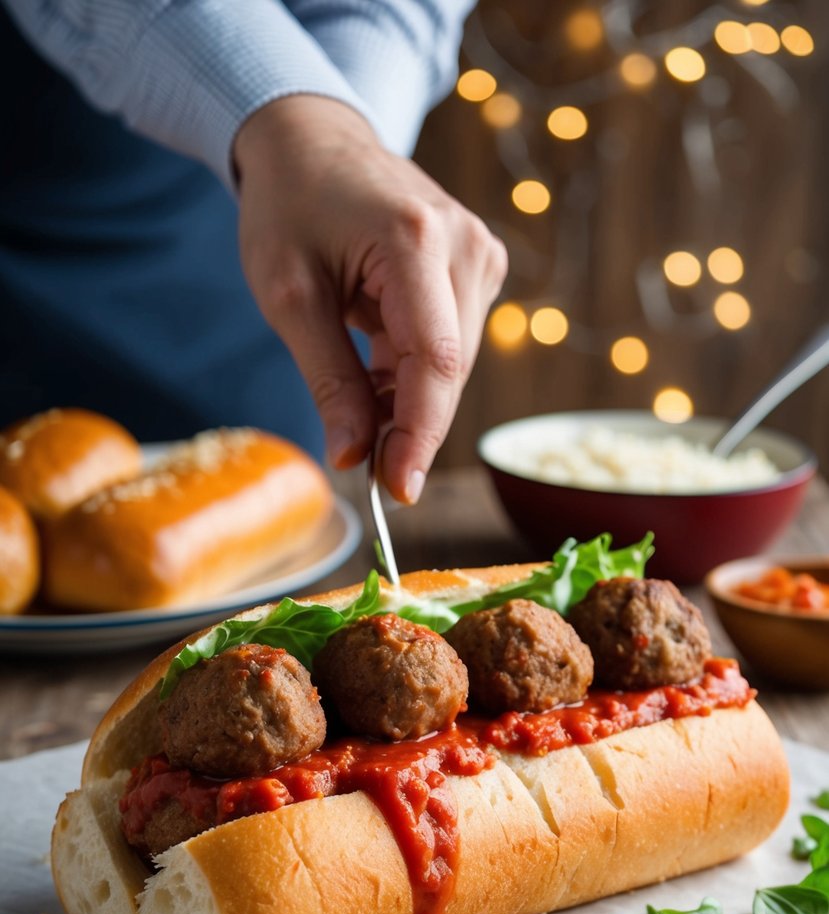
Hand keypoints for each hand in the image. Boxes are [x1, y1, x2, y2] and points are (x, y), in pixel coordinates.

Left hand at [234, 96, 506, 502]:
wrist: (312, 140)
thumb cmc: (289, 206)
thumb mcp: (290, 298)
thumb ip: (328, 380)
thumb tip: (352, 458)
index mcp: (414, 240)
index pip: (436, 361)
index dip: (420, 435)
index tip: (398, 491)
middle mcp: (464, 244)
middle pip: (450, 371)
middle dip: (409, 429)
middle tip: (364, 468)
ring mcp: (477, 254)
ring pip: (453, 366)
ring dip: (408, 403)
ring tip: (356, 407)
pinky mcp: (475, 268)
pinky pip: (451, 346)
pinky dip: (414, 378)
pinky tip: (377, 379)